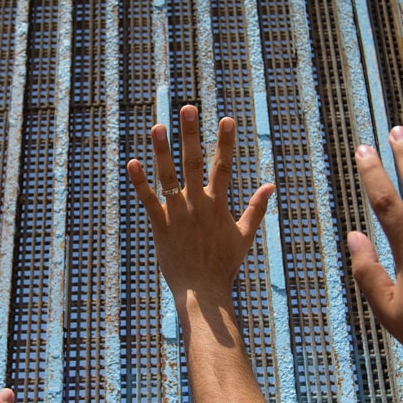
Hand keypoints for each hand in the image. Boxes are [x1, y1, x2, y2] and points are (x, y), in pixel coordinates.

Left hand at [127, 104, 274, 304]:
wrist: (203, 294)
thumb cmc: (224, 266)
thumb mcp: (244, 236)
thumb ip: (256, 208)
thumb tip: (270, 185)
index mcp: (218, 205)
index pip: (223, 167)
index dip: (225, 142)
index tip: (226, 118)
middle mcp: (198, 205)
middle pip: (194, 163)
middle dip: (191, 135)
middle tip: (187, 108)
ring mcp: (178, 215)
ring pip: (168, 178)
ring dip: (162, 152)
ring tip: (158, 126)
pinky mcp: (160, 227)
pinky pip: (149, 201)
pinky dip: (140, 183)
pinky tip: (132, 162)